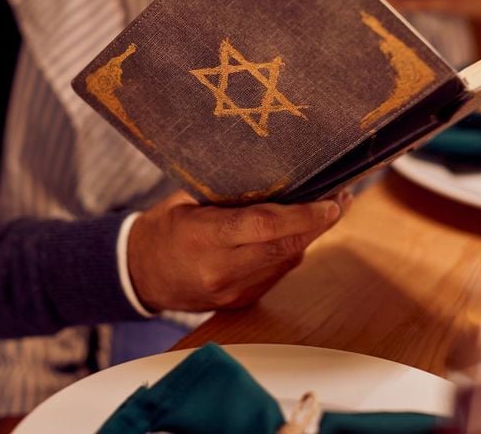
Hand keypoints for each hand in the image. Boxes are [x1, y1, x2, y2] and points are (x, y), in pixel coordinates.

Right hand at [127, 190, 351, 311]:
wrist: (139, 275)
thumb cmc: (164, 227)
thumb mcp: (188, 202)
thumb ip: (229, 196)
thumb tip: (278, 178)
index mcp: (203, 238)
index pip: (264, 227)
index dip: (304, 215)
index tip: (331, 202)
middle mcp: (221, 270)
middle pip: (284, 247)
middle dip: (319, 224)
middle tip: (341, 199)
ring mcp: (232, 291)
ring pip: (286, 262)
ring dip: (309, 237)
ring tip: (328, 210)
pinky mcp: (239, 301)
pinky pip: (275, 274)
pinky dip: (290, 252)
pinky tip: (298, 233)